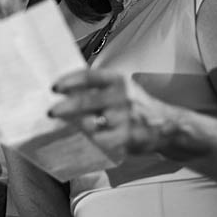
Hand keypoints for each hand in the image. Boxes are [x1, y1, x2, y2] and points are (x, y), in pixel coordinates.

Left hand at [48, 69, 164, 159]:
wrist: (166, 125)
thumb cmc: (137, 105)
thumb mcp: (122, 88)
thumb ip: (99, 87)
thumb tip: (68, 89)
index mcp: (118, 80)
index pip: (89, 76)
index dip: (69, 81)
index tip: (54, 87)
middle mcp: (122, 96)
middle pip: (86, 101)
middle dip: (64, 107)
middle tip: (51, 111)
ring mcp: (125, 117)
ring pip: (90, 123)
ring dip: (75, 125)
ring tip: (65, 126)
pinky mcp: (127, 137)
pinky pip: (100, 140)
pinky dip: (90, 139)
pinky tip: (84, 138)